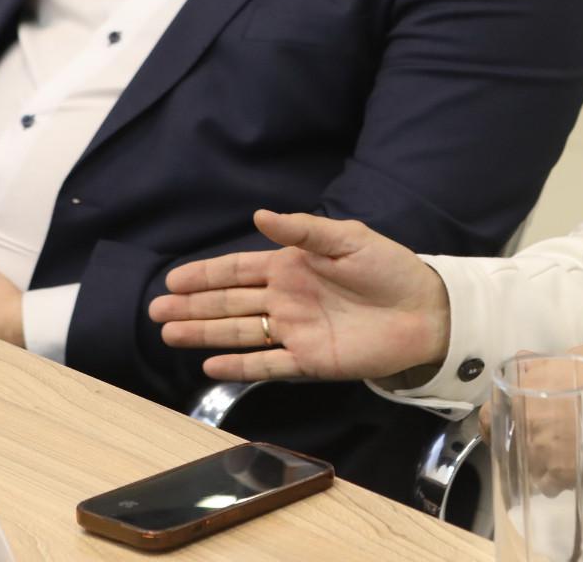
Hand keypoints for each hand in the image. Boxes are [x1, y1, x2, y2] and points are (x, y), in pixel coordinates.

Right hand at [150, 210, 449, 381]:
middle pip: (228, 303)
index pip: (237, 270)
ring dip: (203, 333)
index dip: (204, 274)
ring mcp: (294, 331)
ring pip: (238, 333)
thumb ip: (303, 230)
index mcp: (292, 266)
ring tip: (169, 333)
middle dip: (191, 305)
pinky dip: (239, 366)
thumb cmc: (388, 268)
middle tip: (156, 309)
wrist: (426, 310)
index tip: (173, 277)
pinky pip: (267, 365)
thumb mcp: (347, 238)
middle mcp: (286, 299)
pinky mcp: (310, 360)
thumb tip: (259, 215)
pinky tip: (210, 364)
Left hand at [478, 344, 582, 491]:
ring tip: (557, 450)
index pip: (487, 415)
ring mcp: (546, 460)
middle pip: (505, 442)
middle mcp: (530, 429)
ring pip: (526, 466)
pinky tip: (570, 466)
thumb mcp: (581, 357)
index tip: (500, 417)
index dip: (492, 417)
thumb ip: (544, 365)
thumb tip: (525, 364)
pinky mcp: (568, 482)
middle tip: (535, 432)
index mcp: (527, 395)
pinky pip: (549, 484)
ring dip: (534, 460)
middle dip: (516, 438)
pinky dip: (554, 478)